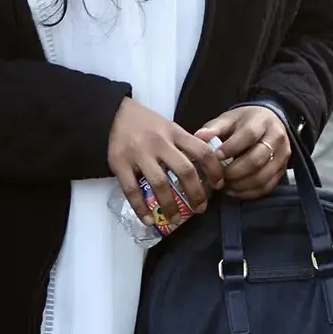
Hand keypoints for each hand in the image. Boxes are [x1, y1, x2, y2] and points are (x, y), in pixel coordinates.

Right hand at [109, 97, 222, 236]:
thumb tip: (204, 168)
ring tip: (175, 219)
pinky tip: (148, 220)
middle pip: (184, 171)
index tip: (219, 184)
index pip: (202, 151)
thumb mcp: (168, 126)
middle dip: (196, 193)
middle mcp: (159, 143)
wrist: (113, 114)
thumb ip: (183, 144)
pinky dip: (140, 208)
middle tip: (200, 208)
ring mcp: (139, 154)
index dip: (214, 169)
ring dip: (170, 205)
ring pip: (159, 184)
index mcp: (174, 132)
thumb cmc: (145, 123)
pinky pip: (132, 190)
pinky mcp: (120, 164)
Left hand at [196, 105, 292, 198]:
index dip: (231, 148)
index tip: (216, 157)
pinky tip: (234, 190)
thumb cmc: (245, 122)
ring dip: (240, 185)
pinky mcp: (283, 169)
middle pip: (256, 160)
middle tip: (218, 177)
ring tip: (224, 185)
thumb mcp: (229, 119)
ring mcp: (283, 155)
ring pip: (262, 177)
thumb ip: (214, 128)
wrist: (269, 122)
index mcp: (261, 121)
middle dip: (234, 172)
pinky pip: (267, 187)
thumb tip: (199, 137)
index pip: (248, 136)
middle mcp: (276, 138)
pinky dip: (249, 193)